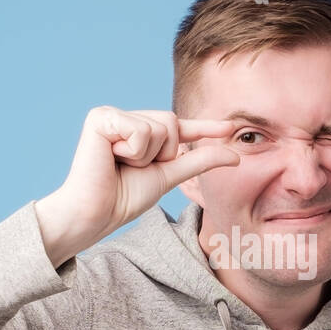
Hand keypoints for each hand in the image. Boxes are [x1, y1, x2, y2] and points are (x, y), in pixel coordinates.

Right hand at [35, 106, 238, 264]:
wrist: (95, 214)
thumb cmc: (123, 198)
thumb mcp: (168, 176)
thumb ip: (198, 161)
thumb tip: (235, 156)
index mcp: (139, 131)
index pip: (179, 127)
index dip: (204, 127)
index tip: (230, 128)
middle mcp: (125, 117)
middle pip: (172, 122)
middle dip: (162, 153)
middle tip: (133, 168)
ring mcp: (112, 115)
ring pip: (160, 126)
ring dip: (147, 155)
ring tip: (120, 164)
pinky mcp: (100, 117)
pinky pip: (141, 129)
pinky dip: (134, 151)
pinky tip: (111, 157)